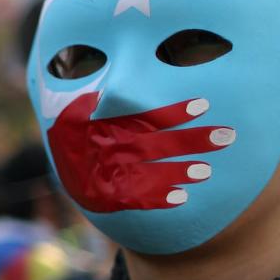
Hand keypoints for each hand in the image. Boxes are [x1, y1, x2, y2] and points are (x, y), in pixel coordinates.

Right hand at [46, 92, 233, 212]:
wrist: (52, 164)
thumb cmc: (74, 126)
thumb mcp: (79, 103)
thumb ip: (106, 94)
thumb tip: (136, 80)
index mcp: (99, 121)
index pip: (143, 116)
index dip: (174, 112)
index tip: (204, 105)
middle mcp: (104, 147)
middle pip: (154, 144)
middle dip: (190, 140)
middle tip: (226, 137)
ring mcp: (104, 174)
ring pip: (147, 173)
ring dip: (178, 171)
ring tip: (207, 170)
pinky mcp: (104, 197)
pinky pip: (134, 199)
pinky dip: (157, 199)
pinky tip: (182, 197)